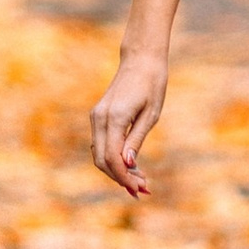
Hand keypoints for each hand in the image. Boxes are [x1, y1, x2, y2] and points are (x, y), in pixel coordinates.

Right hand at [90, 46, 170, 196]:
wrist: (141, 59)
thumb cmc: (153, 84)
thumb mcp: (152, 113)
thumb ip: (137, 139)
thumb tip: (128, 164)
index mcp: (114, 117)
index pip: (112, 158)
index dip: (125, 177)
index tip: (140, 189)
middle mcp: (100, 118)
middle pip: (101, 160)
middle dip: (120, 178)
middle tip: (142, 190)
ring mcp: (96, 117)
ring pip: (99, 154)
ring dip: (116, 170)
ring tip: (140, 180)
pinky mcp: (98, 116)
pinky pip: (102, 143)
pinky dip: (113, 158)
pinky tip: (131, 165)